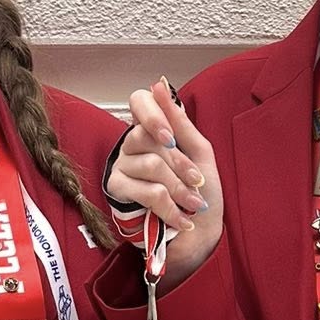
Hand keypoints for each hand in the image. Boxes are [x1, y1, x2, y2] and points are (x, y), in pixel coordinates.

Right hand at [107, 79, 223, 285]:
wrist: (200, 235)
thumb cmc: (201, 192)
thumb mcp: (199, 153)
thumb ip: (180, 122)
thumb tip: (159, 84)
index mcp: (152, 131)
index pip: (139, 102)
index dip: (153, 115)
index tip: (170, 138)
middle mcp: (132, 144)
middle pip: (148, 137)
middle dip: (180, 164)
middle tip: (197, 183)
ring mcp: (122, 167)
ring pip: (151, 165)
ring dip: (180, 188)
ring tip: (193, 205)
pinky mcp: (117, 192)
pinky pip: (146, 190)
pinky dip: (170, 206)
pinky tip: (182, 219)